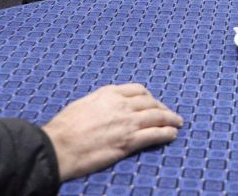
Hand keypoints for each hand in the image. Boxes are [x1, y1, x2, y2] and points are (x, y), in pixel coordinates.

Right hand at [43, 83, 183, 181]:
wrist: (60, 146)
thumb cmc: (64, 127)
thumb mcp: (83, 104)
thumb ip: (100, 102)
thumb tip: (105, 107)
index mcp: (110, 93)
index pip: (138, 90)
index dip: (148, 97)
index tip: (152, 102)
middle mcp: (122, 105)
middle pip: (151, 103)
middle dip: (162, 108)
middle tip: (168, 113)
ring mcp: (128, 122)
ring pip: (158, 116)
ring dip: (170, 119)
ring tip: (178, 122)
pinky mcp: (130, 141)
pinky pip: (155, 134)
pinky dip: (167, 133)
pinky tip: (172, 134)